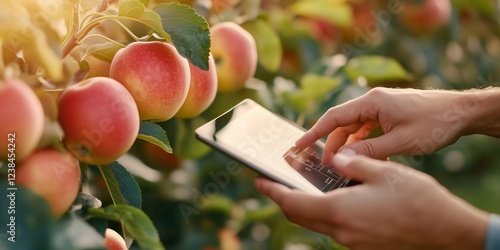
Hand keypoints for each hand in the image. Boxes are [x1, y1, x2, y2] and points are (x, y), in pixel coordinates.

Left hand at [255, 153, 488, 249]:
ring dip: (305, 205)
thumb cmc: (418, 200)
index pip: (292, 203)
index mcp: (340, 211)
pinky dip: (325, 211)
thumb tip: (335, 158)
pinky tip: (334, 196)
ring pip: (316, 222)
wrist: (447, 232)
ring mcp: (352, 241)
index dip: (272, 192)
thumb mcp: (384, 172)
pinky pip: (335, 226)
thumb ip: (353, 164)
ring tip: (304, 185)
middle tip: (276, 182)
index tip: (259, 181)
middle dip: (284, 198)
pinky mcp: (363, 243)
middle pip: (300, 216)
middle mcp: (341, 231)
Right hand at [295, 87, 481, 163]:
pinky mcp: (388, 115)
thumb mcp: (400, 142)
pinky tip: (366, 159)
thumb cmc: (434, 123)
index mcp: (372, 102)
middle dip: (332, 144)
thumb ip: (370, 151)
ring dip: (349, 146)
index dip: (314, 132)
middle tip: (324, 165)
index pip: (334, 117)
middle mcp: (373, 102)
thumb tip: (344, 159)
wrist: (461, 113)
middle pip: (342, 123)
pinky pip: (368, 130)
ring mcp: (380, 108)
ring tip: (343, 165)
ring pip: (354, 128)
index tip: (299, 145)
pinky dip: (364, 144)